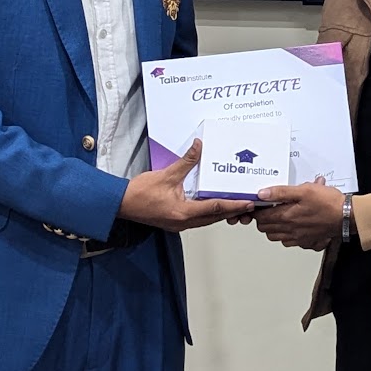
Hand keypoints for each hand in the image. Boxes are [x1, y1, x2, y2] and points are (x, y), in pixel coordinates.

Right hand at [118, 140, 241, 230]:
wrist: (121, 204)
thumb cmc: (140, 193)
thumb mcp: (166, 174)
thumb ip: (186, 161)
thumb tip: (199, 146)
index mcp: (184, 213)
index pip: (215, 208)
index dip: (234, 205)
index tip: (248, 203)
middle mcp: (184, 222)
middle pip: (215, 218)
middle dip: (232, 211)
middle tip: (249, 204)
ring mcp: (179, 224)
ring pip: (207, 220)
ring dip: (221, 213)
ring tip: (236, 204)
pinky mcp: (175, 221)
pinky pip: (198, 219)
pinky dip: (209, 212)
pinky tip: (214, 204)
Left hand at [253, 179, 342, 249]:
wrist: (347, 217)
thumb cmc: (328, 203)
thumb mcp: (304, 190)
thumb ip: (281, 192)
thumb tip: (262, 194)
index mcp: (287, 216)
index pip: (261, 217)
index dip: (256, 211)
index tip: (257, 204)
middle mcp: (290, 230)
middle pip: (265, 229)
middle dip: (262, 219)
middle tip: (266, 208)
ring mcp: (298, 238)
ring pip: (275, 237)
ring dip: (272, 228)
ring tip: (277, 216)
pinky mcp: (306, 242)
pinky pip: (289, 242)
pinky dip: (285, 236)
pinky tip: (291, 227)